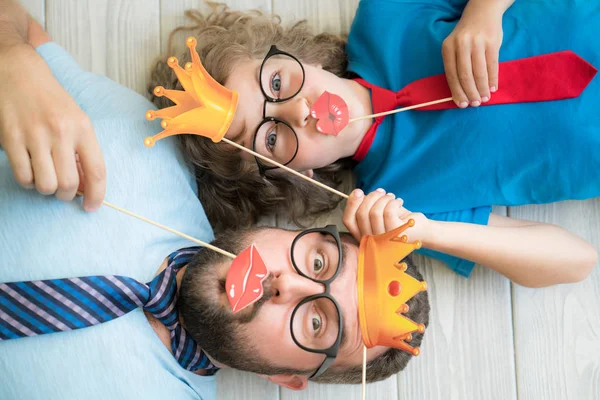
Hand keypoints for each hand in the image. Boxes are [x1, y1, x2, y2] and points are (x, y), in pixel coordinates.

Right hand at [0, 44, 105, 210]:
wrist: (20, 73)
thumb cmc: (52, 101)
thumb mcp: (77, 121)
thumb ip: (82, 151)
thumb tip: (85, 186)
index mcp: (83, 128)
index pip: (96, 170)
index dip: (96, 195)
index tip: (91, 207)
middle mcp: (61, 132)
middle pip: (68, 183)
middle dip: (66, 195)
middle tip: (63, 190)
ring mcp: (35, 135)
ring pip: (45, 184)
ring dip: (46, 189)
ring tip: (45, 177)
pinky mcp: (11, 138)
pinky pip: (23, 176)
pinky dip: (27, 181)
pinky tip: (30, 170)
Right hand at [342, 188, 428, 242]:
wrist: (420, 229)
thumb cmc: (397, 219)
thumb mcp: (378, 212)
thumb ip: (366, 205)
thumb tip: (357, 193)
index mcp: (363, 235)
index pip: (348, 220)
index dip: (351, 204)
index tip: (358, 191)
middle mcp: (370, 241)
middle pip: (361, 214)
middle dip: (371, 197)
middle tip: (381, 192)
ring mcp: (383, 239)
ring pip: (374, 212)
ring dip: (384, 199)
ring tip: (391, 197)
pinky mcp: (395, 234)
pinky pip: (388, 211)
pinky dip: (393, 202)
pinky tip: (399, 202)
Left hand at [442, 2, 504, 107]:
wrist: (482, 12)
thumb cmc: (467, 35)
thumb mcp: (455, 46)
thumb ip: (456, 65)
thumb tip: (460, 92)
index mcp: (448, 47)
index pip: (451, 74)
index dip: (457, 92)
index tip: (462, 104)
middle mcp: (461, 44)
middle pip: (465, 75)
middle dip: (470, 93)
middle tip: (475, 104)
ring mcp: (477, 42)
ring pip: (479, 72)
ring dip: (482, 88)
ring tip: (484, 98)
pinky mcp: (493, 42)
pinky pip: (492, 65)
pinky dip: (492, 79)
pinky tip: (493, 88)